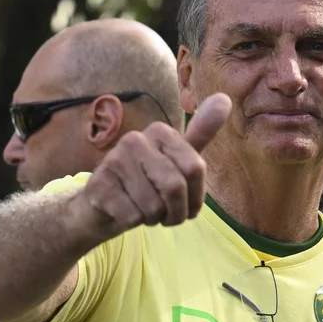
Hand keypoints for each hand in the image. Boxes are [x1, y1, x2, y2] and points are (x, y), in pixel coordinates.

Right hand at [79, 93, 231, 237]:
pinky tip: (125, 212)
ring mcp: (113, 161)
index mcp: (159, 131)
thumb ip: (201, 133)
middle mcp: (135, 139)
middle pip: (175, 188)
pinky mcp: (98, 186)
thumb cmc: (149, 182)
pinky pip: (132, 216)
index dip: (196, 197)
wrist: (105, 205)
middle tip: (166, 215)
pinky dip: (134, 223)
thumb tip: (224, 98)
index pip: (195, 169)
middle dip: (176, 213)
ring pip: (153, 206)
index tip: (187, 204)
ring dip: (154, 219)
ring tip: (145, 211)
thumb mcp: (179, 159)